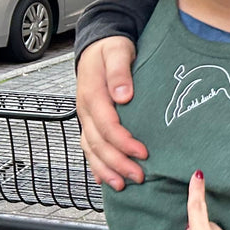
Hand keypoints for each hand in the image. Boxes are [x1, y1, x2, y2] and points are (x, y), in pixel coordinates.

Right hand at [76, 37, 147, 189]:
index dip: (123, 142)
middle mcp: (86, 109)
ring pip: (91, 150)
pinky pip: (89, 148)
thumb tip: (123, 95)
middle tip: (139, 176)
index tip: (143, 152)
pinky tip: (105, 179)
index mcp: (92, 93)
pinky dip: (96, 165)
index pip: (107, 125)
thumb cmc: (111, 48)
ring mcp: (86, 117)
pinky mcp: (90, 122)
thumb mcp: (117, 50)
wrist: (98, 44)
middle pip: (98, 143)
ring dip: (106, 169)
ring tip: (123, 184)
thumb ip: (119, 71)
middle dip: (118, 163)